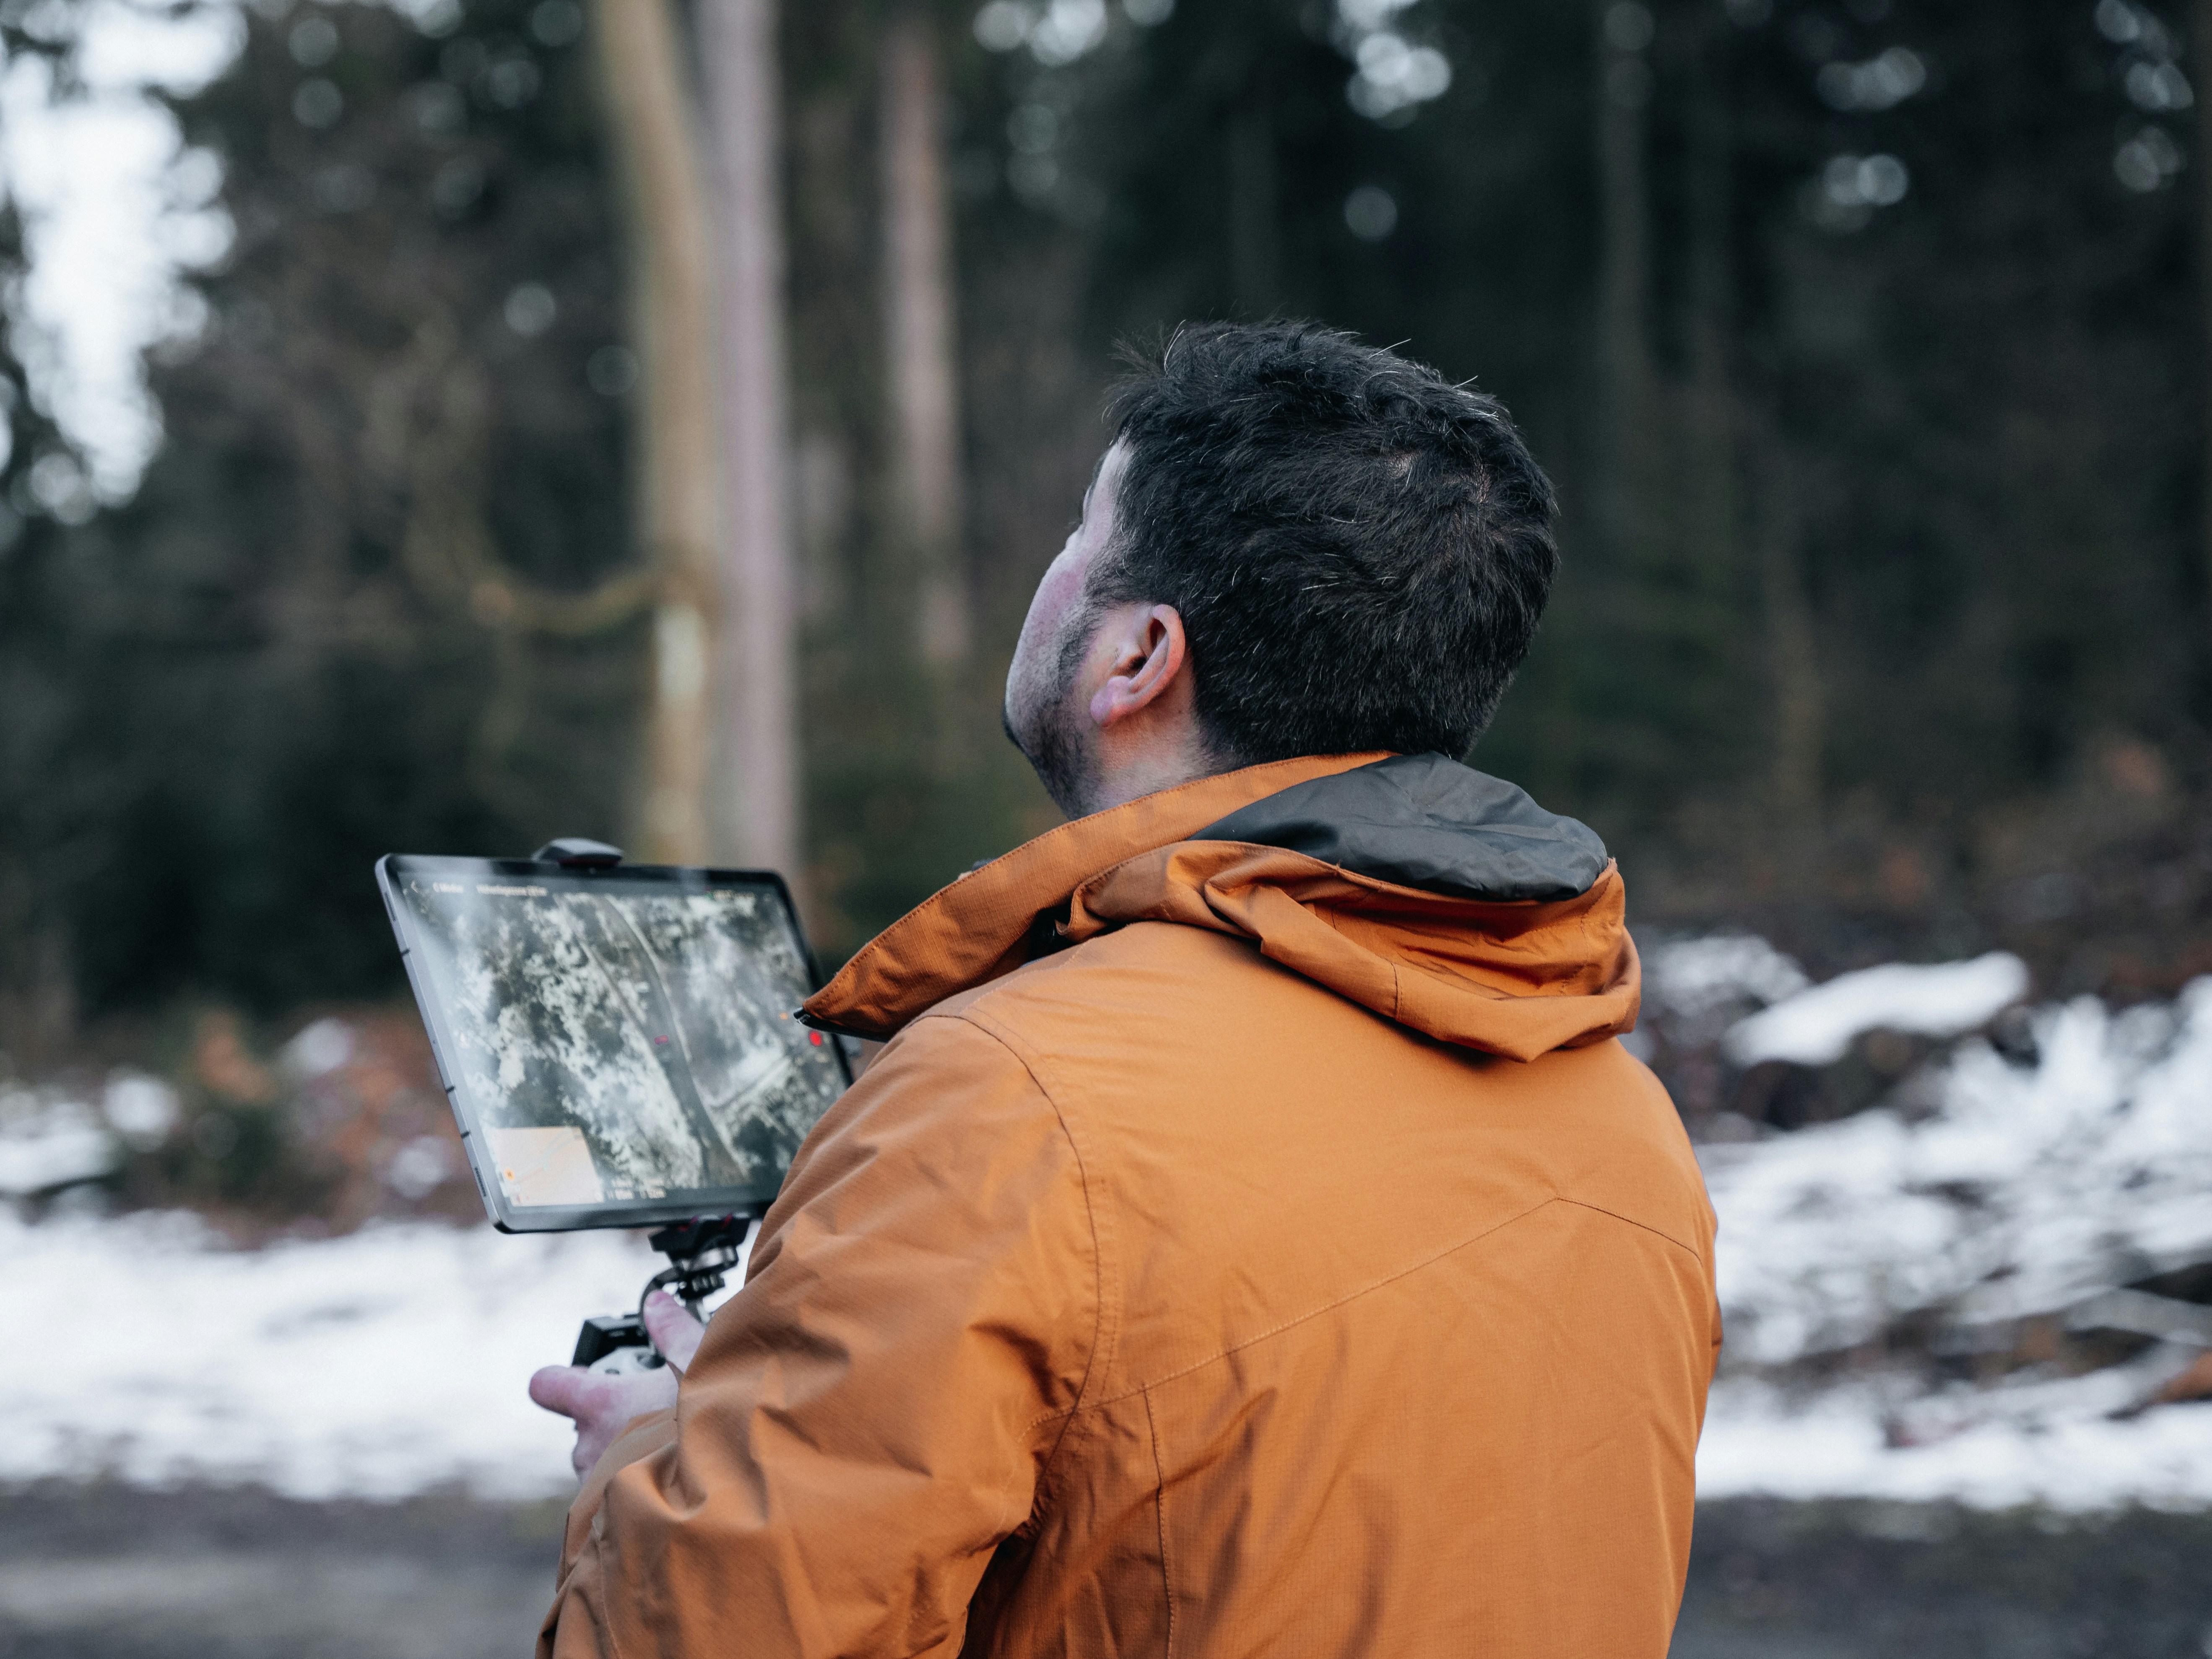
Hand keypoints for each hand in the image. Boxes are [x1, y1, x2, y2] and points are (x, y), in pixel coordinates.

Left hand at [528, 1290, 706, 1479]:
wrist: (721, 1493)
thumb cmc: (705, 1426)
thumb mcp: (697, 1362)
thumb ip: (671, 1329)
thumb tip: (656, 1303)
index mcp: (600, 1405)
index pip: (547, 1385)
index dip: (560, 1380)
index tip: (580, 1379)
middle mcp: (588, 1446)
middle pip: (585, 1425)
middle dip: (614, 1420)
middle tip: (655, 1415)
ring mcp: (595, 1486)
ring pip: (600, 1462)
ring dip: (623, 1456)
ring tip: (667, 1453)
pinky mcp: (608, 1520)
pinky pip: (611, 1498)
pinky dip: (632, 1490)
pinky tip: (667, 1484)